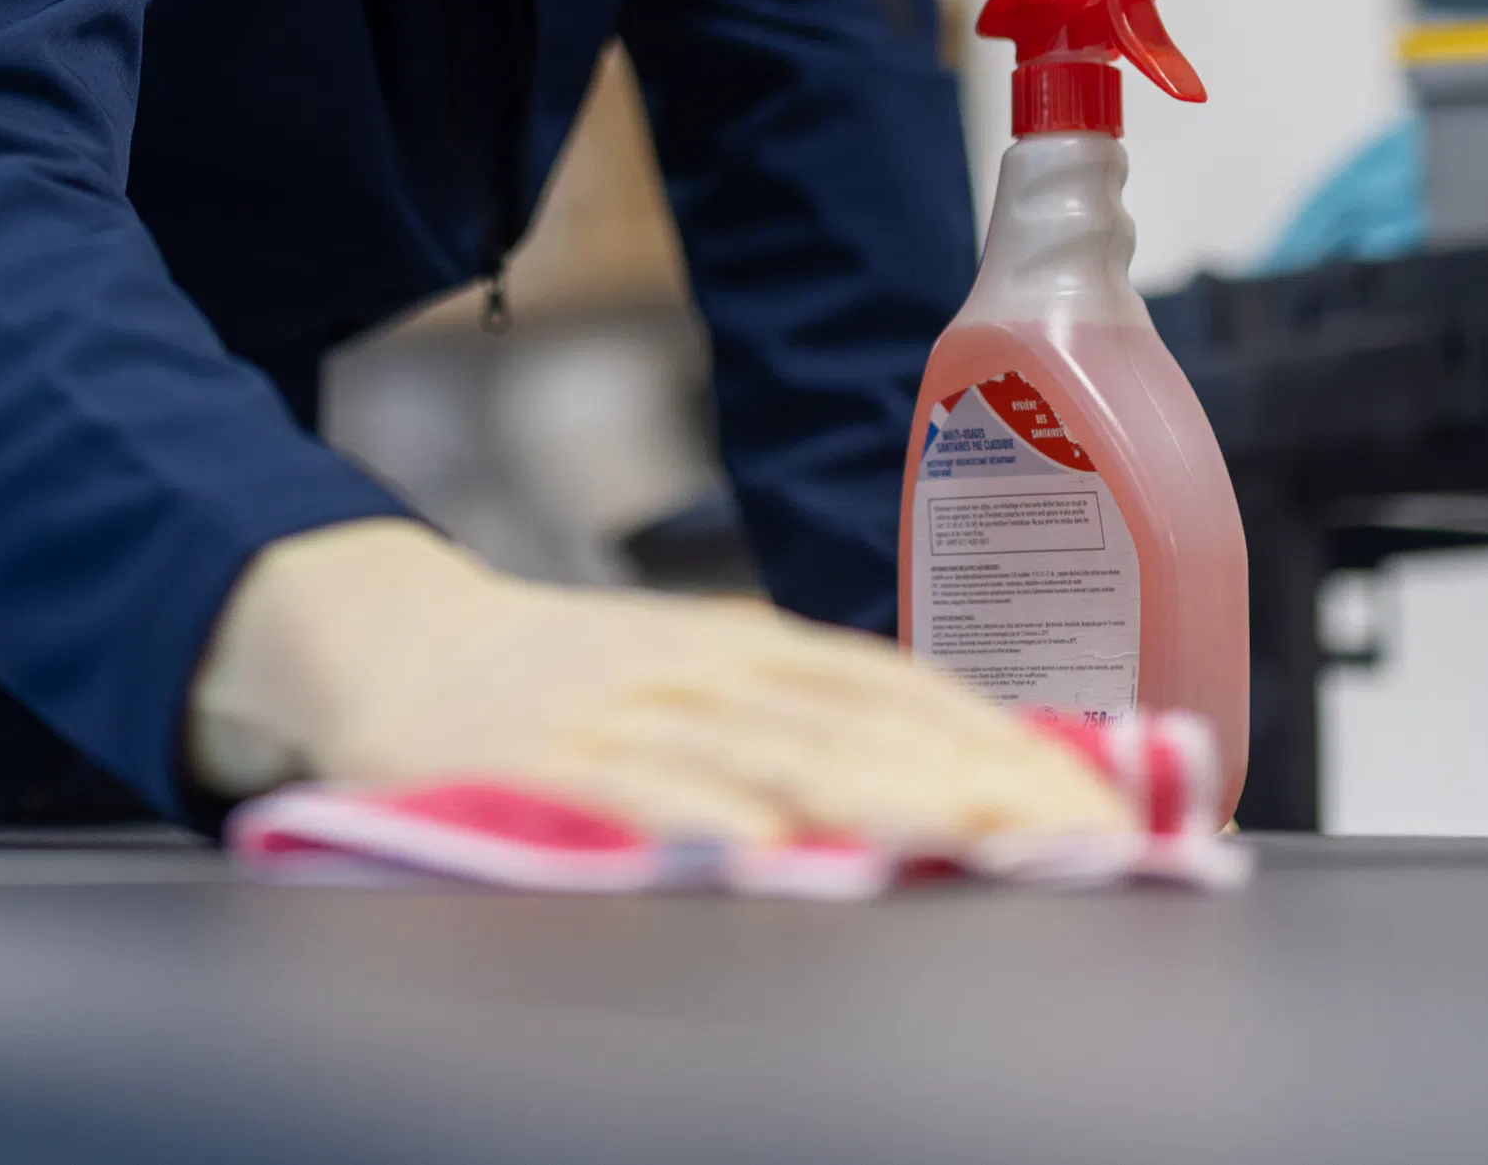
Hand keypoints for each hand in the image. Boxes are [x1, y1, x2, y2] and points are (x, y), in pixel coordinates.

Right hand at [187, 518, 1129, 844]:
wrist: (380, 639)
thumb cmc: (562, 683)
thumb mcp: (697, 682)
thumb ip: (813, 728)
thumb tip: (974, 783)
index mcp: (751, 649)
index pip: (907, 690)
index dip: (1009, 745)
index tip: (1107, 808)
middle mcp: (702, 668)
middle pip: (861, 722)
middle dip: (974, 780)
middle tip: (1071, 839)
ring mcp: (618, 708)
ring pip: (763, 750)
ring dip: (870, 794)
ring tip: (959, 839)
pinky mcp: (532, 754)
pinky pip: (623, 788)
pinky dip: (693, 813)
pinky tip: (757, 848)